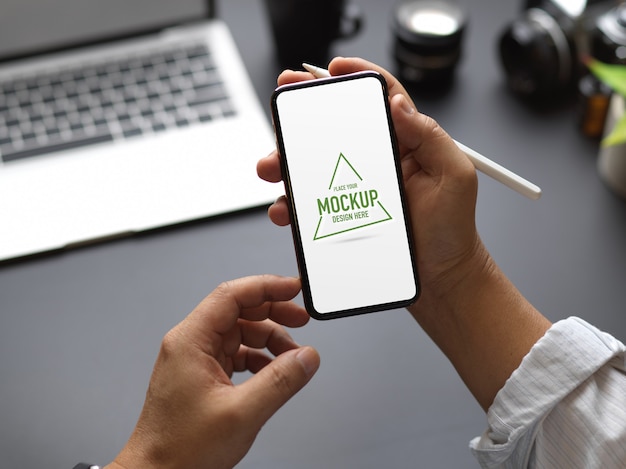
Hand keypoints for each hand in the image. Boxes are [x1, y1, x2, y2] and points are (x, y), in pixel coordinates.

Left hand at [106, 275, 319, 468]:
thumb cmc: (180, 448)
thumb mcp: (241, 413)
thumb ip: (280, 381)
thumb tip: (307, 357)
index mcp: (190, 341)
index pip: (232, 295)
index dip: (266, 287)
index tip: (293, 289)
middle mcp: (190, 344)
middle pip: (238, 311)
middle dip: (273, 312)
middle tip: (302, 319)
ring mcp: (195, 360)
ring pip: (240, 333)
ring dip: (269, 341)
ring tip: (292, 358)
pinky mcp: (202, 375)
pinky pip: (236, 354)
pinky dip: (259, 359)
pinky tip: (275, 372)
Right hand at [257, 56, 481, 312]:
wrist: (441, 279)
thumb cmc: (452, 231)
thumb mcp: (455, 177)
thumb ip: (430, 136)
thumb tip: (399, 104)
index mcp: (406, 144)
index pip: (381, 99)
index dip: (356, 77)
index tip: (331, 70)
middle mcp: (378, 162)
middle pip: (335, 129)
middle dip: (303, 117)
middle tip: (283, 112)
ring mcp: (358, 189)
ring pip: (314, 165)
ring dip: (286, 161)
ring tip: (272, 166)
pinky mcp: (344, 215)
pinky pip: (311, 204)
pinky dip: (290, 202)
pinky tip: (285, 207)